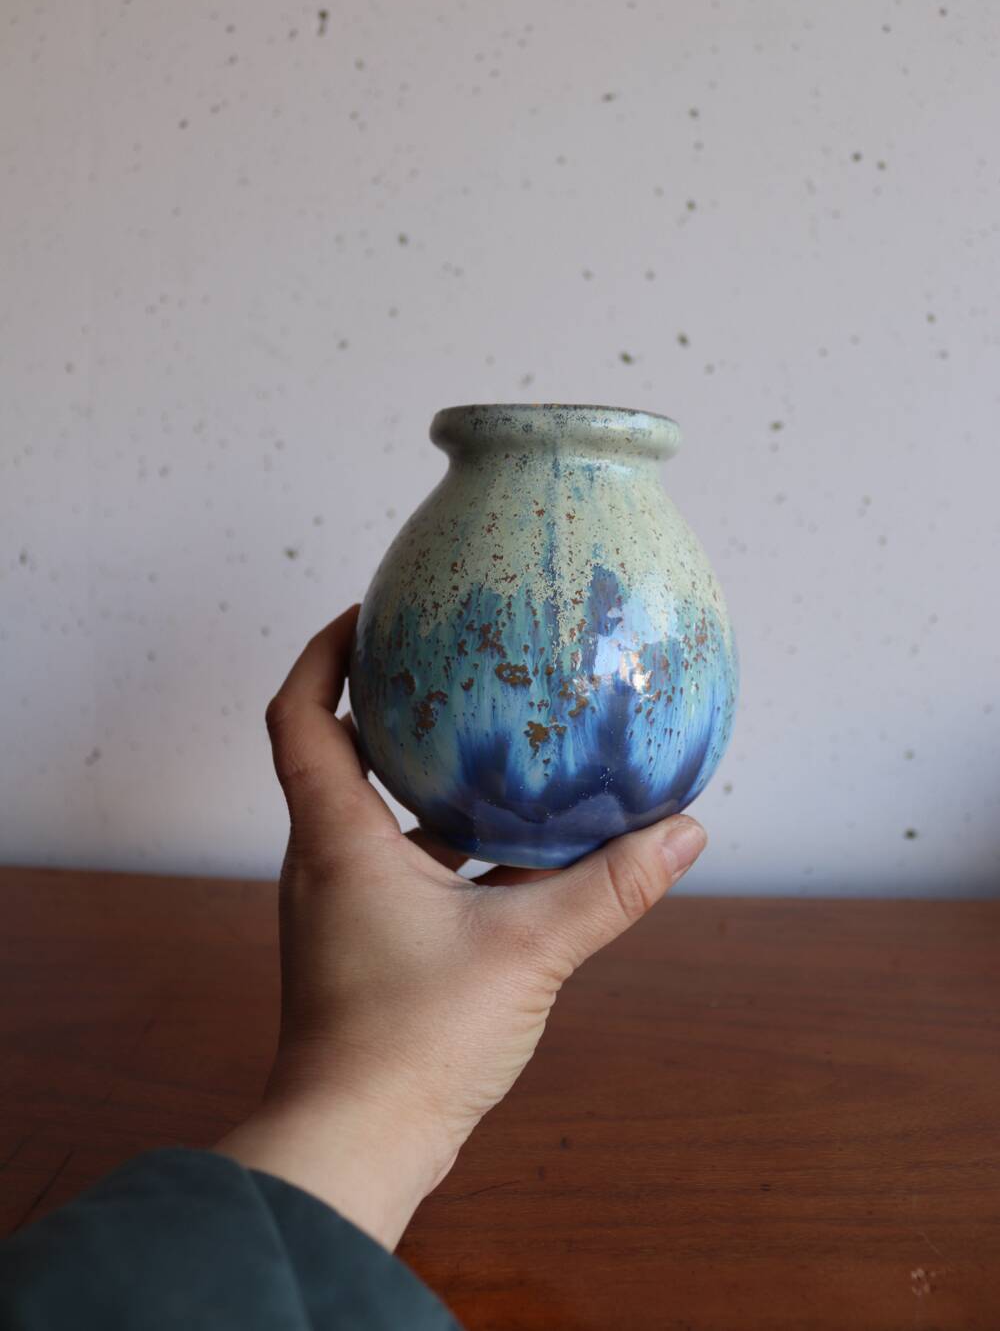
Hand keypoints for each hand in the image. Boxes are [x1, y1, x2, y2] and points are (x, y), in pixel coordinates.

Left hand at [214, 604, 706, 1249]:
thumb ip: (608, 888)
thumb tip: (684, 831)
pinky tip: (513, 845)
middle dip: (379, 699)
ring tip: (490, 737)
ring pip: (373, 813)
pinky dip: (445, 842)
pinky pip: (400, 864)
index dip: (326, 652)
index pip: (302, 714)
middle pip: (330, 750)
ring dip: (419, 774)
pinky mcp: (365, 945)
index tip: (368, 611)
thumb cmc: (415, 1043)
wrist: (356, 1146)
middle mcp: (327, 860)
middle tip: (442, 656)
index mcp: (338, 838)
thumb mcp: (528, 950)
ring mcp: (341, 906)